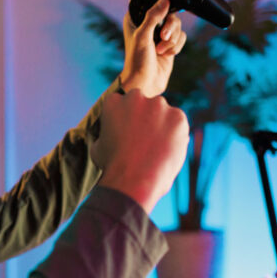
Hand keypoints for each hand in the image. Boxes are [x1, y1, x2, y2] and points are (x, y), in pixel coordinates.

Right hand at [92, 89, 188, 212]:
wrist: (133, 180)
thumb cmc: (112, 167)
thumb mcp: (97, 147)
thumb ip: (105, 134)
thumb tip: (107, 136)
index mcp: (114, 101)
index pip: (123, 102)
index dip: (128, 118)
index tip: (130, 131)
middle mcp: (137, 97)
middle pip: (144, 103)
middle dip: (146, 117)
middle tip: (145, 140)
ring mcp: (159, 105)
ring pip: (163, 113)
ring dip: (161, 125)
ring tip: (157, 149)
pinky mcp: (178, 117)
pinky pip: (178, 123)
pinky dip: (176, 134)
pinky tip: (167, 150)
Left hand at [120, 0, 186, 96]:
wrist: (145, 83)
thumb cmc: (137, 61)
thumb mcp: (143, 36)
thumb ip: (153, 17)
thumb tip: (165, 0)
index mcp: (137, 19)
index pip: (153, 3)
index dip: (161, 9)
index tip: (162, 19)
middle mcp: (149, 25)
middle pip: (171, 14)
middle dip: (170, 28)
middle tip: (162, 37)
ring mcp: (160, 35)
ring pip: (178, 26)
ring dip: (172, 40)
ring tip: (160, 50)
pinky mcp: (170, 44)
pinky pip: (182, 37)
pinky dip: (176, 47)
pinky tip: (166, 55)